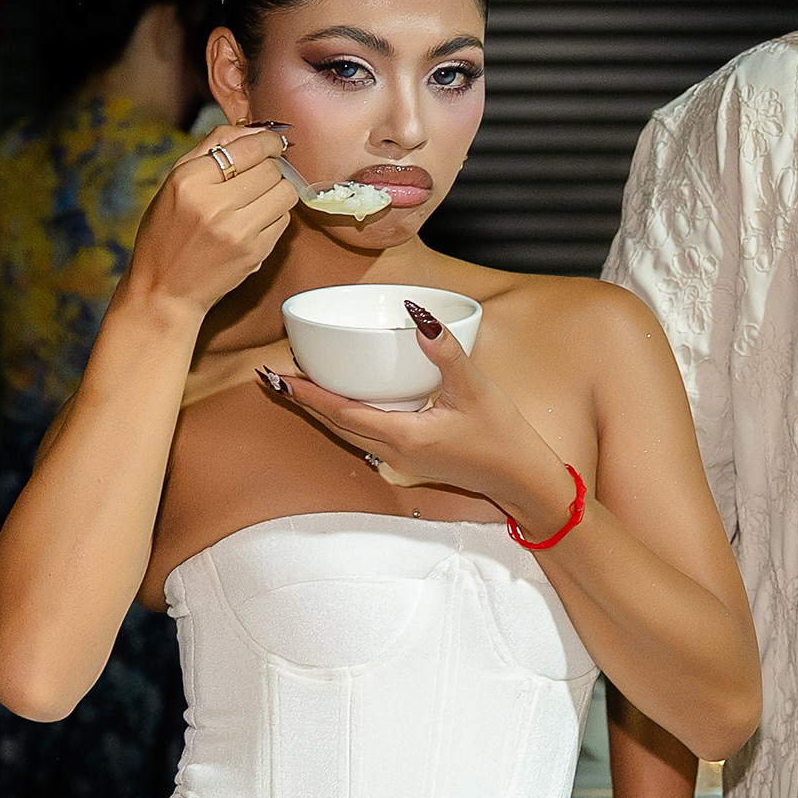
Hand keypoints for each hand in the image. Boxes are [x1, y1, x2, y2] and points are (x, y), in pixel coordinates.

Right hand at [121, 121, 302, 318]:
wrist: (166, 289)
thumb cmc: (167, 233)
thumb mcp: (174, 181)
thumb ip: (212, 147)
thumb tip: (256, 129)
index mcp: (189, 181)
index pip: (248, 147)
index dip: (267, 141)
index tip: (271, 143)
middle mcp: (214, 204)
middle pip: (271, 168)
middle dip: (270, 166)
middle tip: (258, 174)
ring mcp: (238, 232)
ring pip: (285, 192)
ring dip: (277, 190)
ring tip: (258, 197)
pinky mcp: (255, 253)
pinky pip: (284, 220)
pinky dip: (274, 216)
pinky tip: (254, 221)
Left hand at [256, 300, 573, 530]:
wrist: (522, 481)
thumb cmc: (503, 439)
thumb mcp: (476, 388)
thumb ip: (446, 352)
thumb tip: (418, 316)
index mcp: (403, 437)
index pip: (341, 413)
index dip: (308, 394)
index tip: (280, 375)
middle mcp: (393, 453)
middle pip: (335, 425)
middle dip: (304, 401)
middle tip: (276, 375)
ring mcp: (400, 461)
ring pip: (348, 434)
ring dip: (321, 411)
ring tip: (298, 386)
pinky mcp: (410, 460)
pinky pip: (365, 437)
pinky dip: (345, 418)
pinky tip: (343, 402)